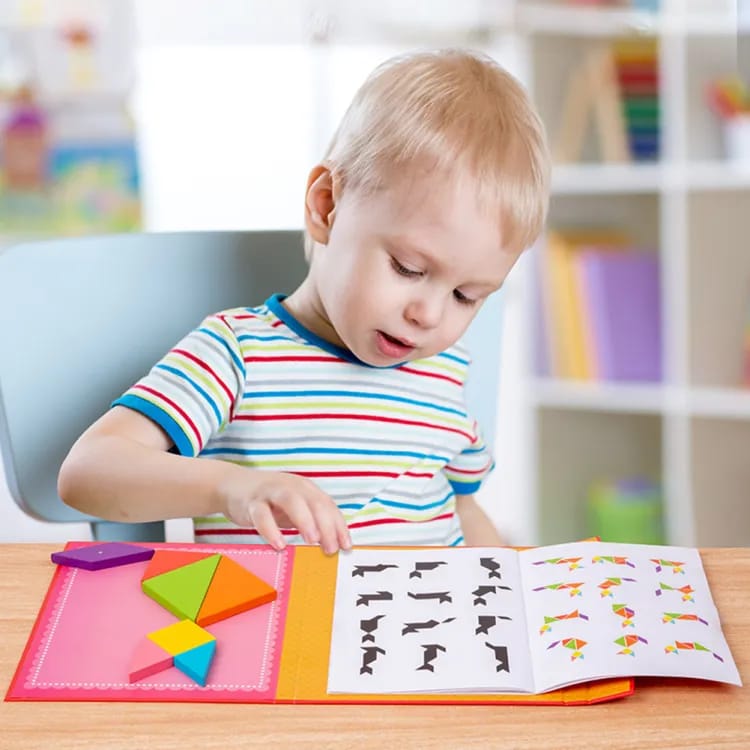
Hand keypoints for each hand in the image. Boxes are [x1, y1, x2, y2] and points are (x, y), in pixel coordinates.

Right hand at [218, 467, 351, 554]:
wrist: (233, 485)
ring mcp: (272, 492)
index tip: (346, 546)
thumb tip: (331, 546)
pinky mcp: (252, 501)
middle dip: (326, 525)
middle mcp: (292, 486)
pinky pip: (262, 514)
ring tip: (312, 540)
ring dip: (305, 520)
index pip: (328, 505)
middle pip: (314, 502)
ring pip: (292, 501)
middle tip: (331, 548)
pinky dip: (271, 529)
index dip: (339, 525)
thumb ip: (311, 521)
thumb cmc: (270, 501)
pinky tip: (279, 544)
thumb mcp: (294, 508)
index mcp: (306, 489)